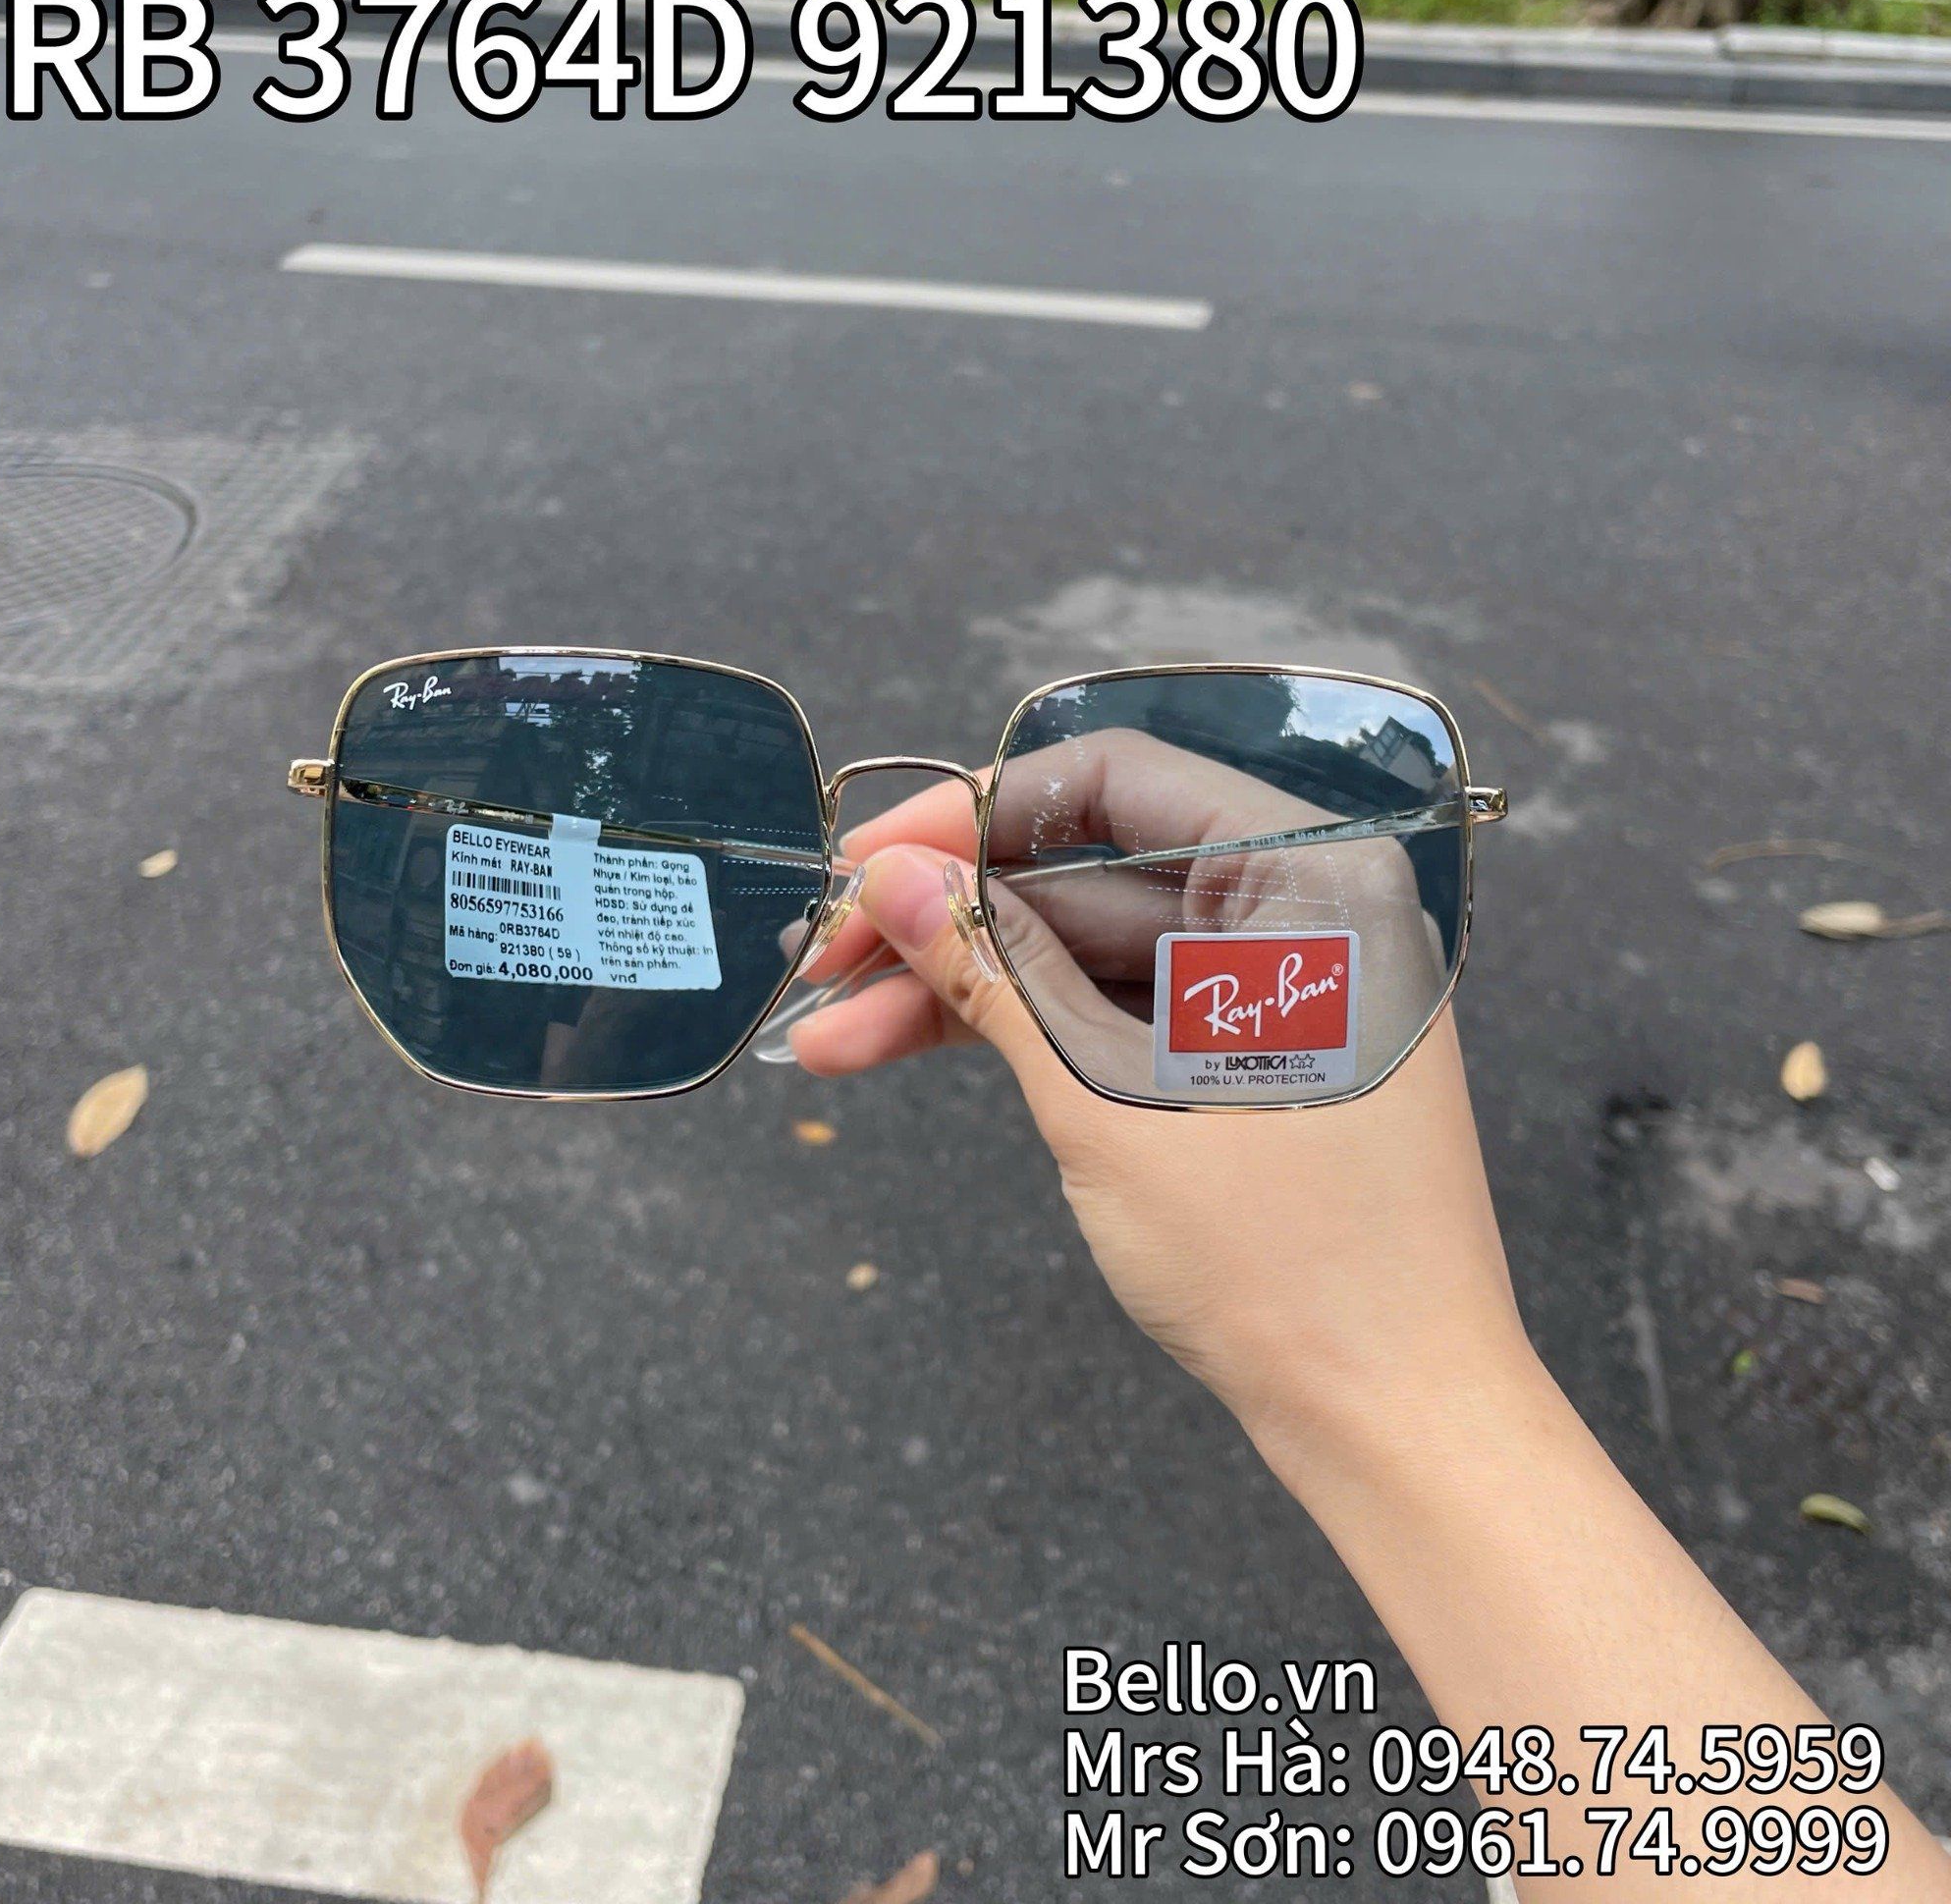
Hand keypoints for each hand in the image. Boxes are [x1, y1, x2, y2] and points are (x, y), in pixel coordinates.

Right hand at [789, 758, 1525, 1486]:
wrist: (1393, 1429)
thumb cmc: (1288, 1266)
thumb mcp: (1112, 1106)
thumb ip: (995, 977)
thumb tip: (890, 880)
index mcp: (1313, 881)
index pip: (1118, 783)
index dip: (972, 814)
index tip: (863, 862)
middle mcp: (1300, 914)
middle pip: (1087, 874)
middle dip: (944, 922)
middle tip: (819, 963)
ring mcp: (1273, 993)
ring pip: (1085, 954)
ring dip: (960, 991)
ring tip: (826, 1037)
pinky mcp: (1241, 1062)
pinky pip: (1115, 1015)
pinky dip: (1019, 1036)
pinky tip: (902, 1049)